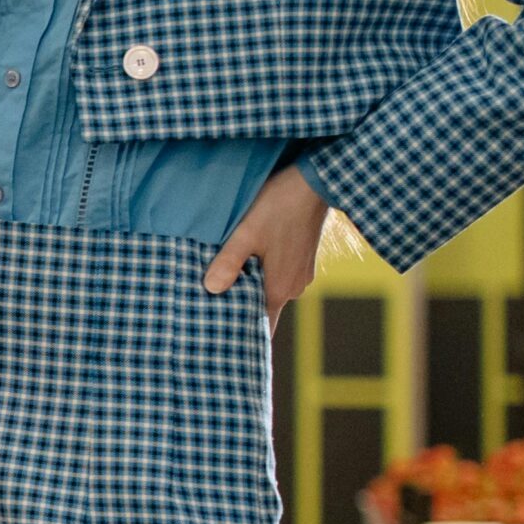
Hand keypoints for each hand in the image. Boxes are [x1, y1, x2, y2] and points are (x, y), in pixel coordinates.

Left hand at [204, 164, 328, 325]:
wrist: (312, 184)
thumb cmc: (278, 207)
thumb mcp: (246, 233)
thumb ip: (228, 262)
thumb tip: (210, 290)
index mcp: (279, 289)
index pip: (261, 326)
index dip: (242, 334)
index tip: (223, 340)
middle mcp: (293, 287)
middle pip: (262, 307)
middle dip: (241, 306)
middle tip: (213, 307)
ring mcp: (300, 273)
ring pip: (270, 288)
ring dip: (251, 285)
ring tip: (225, 280)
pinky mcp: (302, 259)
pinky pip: (279, 274)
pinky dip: (263, 272)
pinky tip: (247, 261)